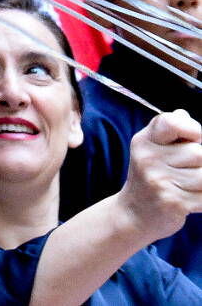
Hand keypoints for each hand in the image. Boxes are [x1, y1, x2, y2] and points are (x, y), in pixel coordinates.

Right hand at [119, 109, 201, 240]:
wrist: (134, 214)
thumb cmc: (150, 178)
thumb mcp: (151, 149)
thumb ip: (170, 131)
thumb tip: (184, 115)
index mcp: (145, 141)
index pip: (172, 122)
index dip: (192, 128)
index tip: (195, 138)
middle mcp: (148, 159)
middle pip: (198, 153)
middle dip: (201, 163)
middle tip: (189, 170)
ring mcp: (159, 181)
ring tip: (190, 186)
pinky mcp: (173, 202)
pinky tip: (192, 199)